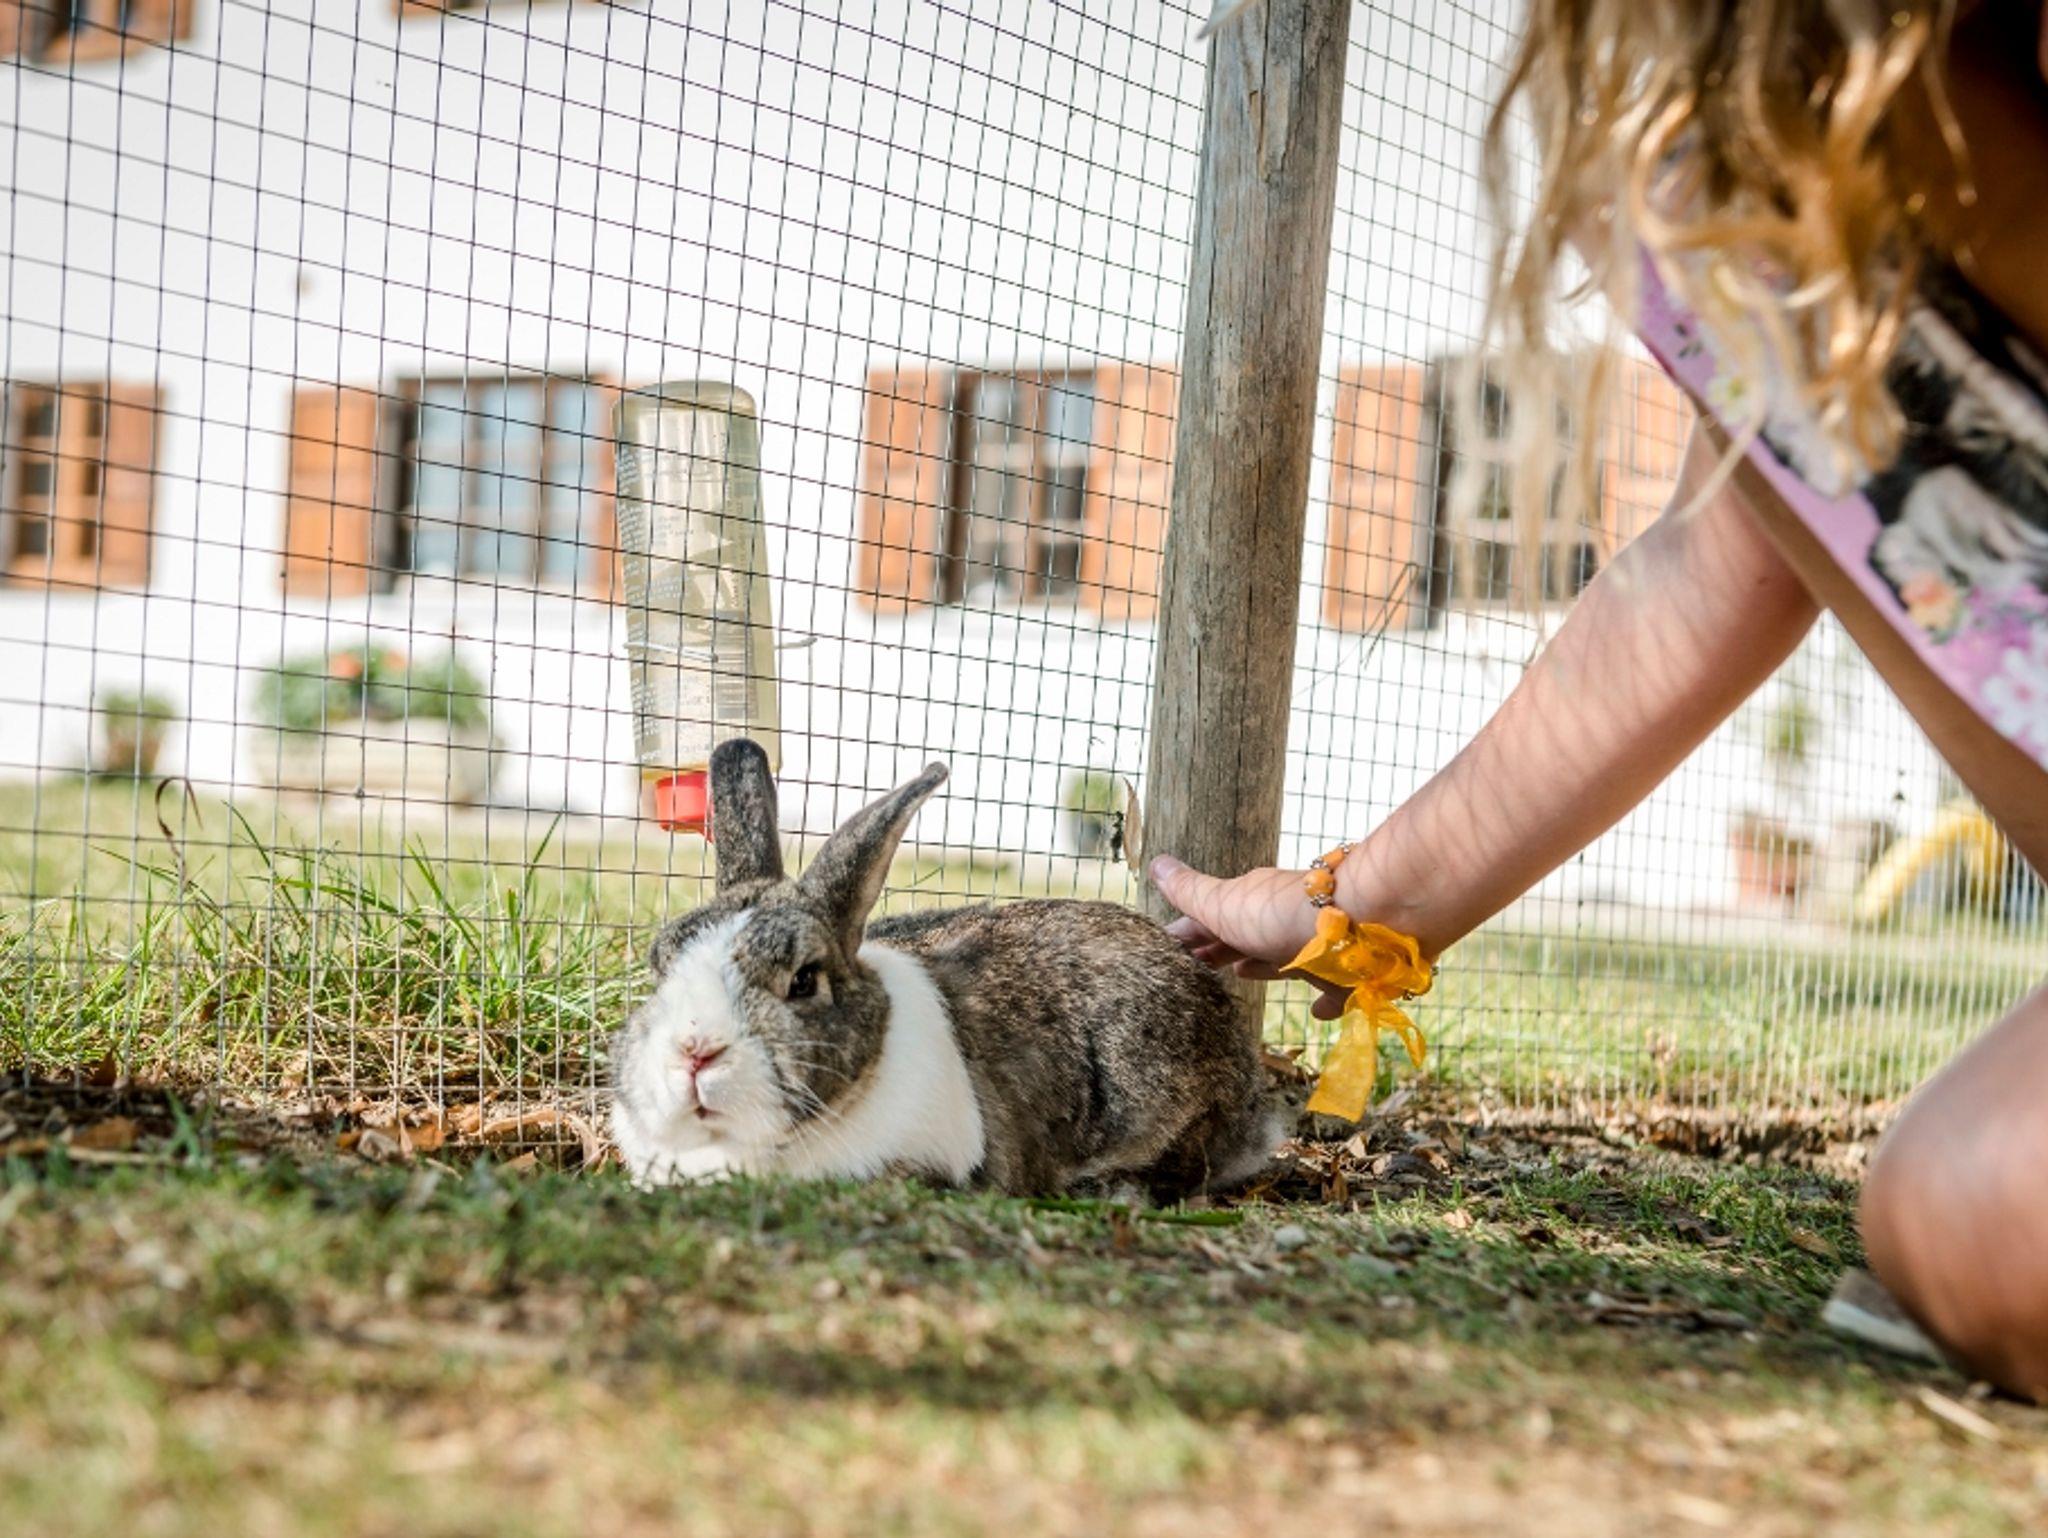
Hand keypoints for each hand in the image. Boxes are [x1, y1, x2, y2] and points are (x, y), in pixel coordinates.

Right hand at [1148, 855, 1353, 1019]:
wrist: (1363, 918)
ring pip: (1280, 956)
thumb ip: (1191, 893)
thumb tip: (1156, 863)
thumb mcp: (1225, 904)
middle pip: (1241, 937)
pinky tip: (1318, 1012)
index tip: (1163, 950)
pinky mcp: (1343, 973)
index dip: (1185, 934)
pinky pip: (1330, 989)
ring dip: (1261, 964)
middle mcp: (1279, 923)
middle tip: (1194, 967)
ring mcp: (1311, 947)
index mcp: (1247, 906)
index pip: (1206, 919)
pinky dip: (1323, 1001)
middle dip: (1217, 949)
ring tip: (1239, 974)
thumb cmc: (1283, 914)